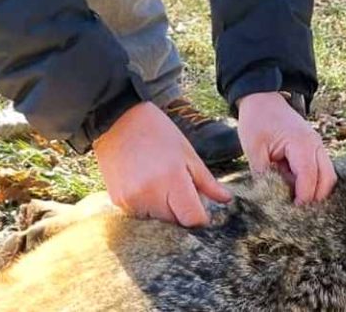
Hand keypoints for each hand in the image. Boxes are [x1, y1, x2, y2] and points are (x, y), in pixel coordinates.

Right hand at [93, 102, 231, 226]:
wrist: (118, 121)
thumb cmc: (159, 134)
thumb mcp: (188, 154)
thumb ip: (207, 182)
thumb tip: (227, 200)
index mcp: (172, 181)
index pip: (192, 219)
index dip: (201, 217)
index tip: (201, 208)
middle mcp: (150, 195)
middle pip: (176, 222)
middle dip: (182, 212)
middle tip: (180, 188)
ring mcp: (132, 201)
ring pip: (158, 220)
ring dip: (164, 210)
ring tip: (160, 183)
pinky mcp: (118, 202)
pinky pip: (141, 215)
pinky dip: (148, 206)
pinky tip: (145, 184)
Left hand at [237, 92, 335, 204]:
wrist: (262, 98)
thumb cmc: (257, 120)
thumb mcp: (254, 149)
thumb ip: (263, 174)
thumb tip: (267, 198)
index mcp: (301, 143)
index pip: (309, 177)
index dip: (303, 197)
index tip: (292, 212)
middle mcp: (316, 144)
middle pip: (327, 179)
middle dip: (315, 198)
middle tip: (297, 212)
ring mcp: (317, 145)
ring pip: (327, 176)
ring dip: (315, 190)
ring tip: (296, 203)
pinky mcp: (314, 148)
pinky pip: (320, 169)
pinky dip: (312, 181)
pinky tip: (296, 189)